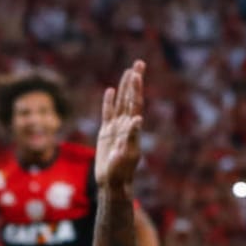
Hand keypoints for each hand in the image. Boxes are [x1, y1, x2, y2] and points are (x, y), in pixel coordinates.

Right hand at [95, 60, 145, 188]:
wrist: (113, 182)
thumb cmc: (121, 172)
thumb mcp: (127, 154)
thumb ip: (132, 136)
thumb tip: (138, 120)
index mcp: (133, 129)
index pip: (136, 104)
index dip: (136, 89)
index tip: (137, 73)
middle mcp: (126, 125)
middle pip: (131, 99)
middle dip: (134, 81)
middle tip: (139, 63)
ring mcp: (116, 128)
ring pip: (121, 103)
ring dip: (124, 87)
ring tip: (128, 71)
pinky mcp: (106, 133)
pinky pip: (108, 113)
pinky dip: (109, 102)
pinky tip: (110, 91)